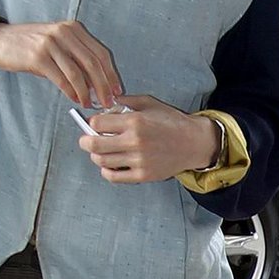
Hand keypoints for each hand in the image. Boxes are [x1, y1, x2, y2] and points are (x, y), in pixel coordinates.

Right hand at [0, 19, 122, 108]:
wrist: (0, 40)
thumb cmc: (30, 45)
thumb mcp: (57, 45)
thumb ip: (77, 59)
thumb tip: (98, 83)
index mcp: (73, 29)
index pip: (100, 53)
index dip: (111, 74)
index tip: (117, 90)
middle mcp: (64, 33)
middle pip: (92, 63)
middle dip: (103, 86)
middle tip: (107, 102)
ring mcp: (51, 44)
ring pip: (78, 73)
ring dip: (87, 92)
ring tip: (90, 103)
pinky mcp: (38, 57)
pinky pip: (61, 78)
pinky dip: (71, 91)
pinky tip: (75, 99)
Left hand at [78, 95, 219, 183]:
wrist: (193, 142)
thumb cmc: (172, 122)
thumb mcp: (149, 103)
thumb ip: (125, 102)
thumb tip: (104, 107)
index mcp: (135, 121)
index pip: (97, 123)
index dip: (92, 122)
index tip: (94, 124)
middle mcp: (135, 142)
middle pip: (93, 144)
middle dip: (85, 141)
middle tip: (86, 139)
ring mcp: (138, 161)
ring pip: (101, 161)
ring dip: (96, 155)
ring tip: (101, 151)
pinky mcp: (143, 175)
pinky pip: (114, 177)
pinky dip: (106, 171)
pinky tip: (109, 165)